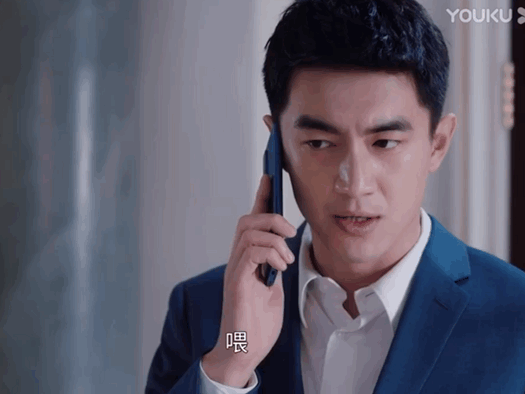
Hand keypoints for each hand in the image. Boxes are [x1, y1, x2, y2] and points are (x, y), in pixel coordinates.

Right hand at [202, 174, 296, 387]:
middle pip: (247, 220)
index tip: (270, 175)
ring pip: (248, 231)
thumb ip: (275, 266)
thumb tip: (286, 247)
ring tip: (285, 258)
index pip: (252, 221)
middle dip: (270, 216)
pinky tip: (278, 269)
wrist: (245, 349)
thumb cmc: (258, 322)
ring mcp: (235, 270)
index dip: (261, 197)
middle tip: (289, 232)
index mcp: (248, 260)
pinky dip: (269, 253)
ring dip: (273, 237)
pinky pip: (249, 251)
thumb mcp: (274, 288)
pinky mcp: (236, 281)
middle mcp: (237, 260)